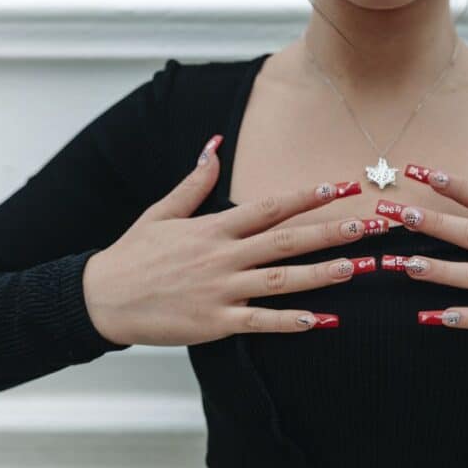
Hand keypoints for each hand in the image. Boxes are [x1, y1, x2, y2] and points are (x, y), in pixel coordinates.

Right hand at [82, 134, 381, 345]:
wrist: (101, 299)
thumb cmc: (133, 255)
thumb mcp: (161, 211)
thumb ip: (194, 181)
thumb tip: (215, 144)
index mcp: (213, 228)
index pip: (269, 207)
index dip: (308, 196)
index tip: (341, 187)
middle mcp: (222, 257)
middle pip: (286, 240)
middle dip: (329, 231)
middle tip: (366, 226)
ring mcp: (220, 291)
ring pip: (280, 280)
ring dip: (321, 274)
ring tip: (356, 267)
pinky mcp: (214, 323)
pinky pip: (259, 322)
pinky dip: (290, 321)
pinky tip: (319, 320)